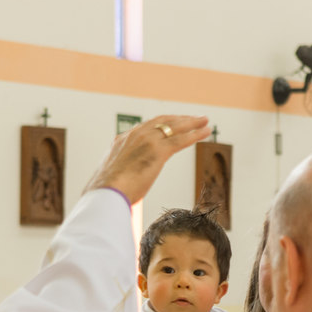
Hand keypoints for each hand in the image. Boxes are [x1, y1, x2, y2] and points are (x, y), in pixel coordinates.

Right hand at [84, 116, 210, 204]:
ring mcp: (147, 141)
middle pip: (162, 121)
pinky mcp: (158, 151)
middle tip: (193, 118)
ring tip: (205, 121)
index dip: (161, 125)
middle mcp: (134, 135)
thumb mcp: (110, 179)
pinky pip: (181, 139)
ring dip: (192, 123)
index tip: (172, 125)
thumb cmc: (105, 193)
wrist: (105, 193)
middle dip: (179, 119)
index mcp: (122, 141)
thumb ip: (118, 177)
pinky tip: (206, 132)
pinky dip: (196, 134)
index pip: (146, 128)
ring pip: (174, 127)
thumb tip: (118, 187)